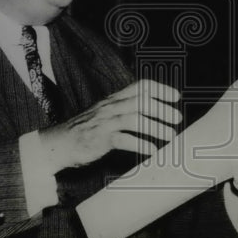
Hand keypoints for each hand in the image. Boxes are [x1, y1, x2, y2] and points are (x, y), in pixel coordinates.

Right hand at [37, 80, 181, 174]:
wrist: (59, 143)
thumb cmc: (86, 129)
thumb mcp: (107, 114)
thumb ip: (127, 110)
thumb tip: (153, 113)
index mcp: (114, 99)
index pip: (141, 86)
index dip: (160, 89)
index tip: (176, 97)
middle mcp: (111, 107)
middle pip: (141, 102)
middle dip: (162, 109)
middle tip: (178, 118)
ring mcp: (105, 122)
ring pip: (135, 119)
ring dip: (155, 127)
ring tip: (170, 136)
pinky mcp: (100, 139)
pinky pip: (123, 140)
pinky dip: (140, 144)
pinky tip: (152, 150)